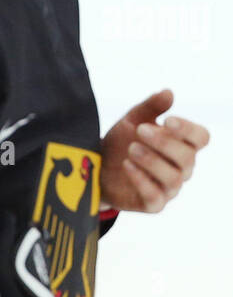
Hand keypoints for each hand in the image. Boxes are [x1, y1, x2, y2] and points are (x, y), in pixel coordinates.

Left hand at [99, 89, 209, 212]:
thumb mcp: (132, 121)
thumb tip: (168, 92)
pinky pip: (155, 196)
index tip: (167, 120)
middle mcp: (181, 168)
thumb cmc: (121, 143)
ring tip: (131, 148)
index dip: (188, 130)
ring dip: (152, 161)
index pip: (201, 138)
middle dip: (164, 142)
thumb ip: (150, 107)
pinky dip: (142, 180)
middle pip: (187, 157)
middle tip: (140, 130)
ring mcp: (168, 188)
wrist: (95, 168)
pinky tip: (127, 165)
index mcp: (182, 145)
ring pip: (173, 177)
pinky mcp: (152, 204)